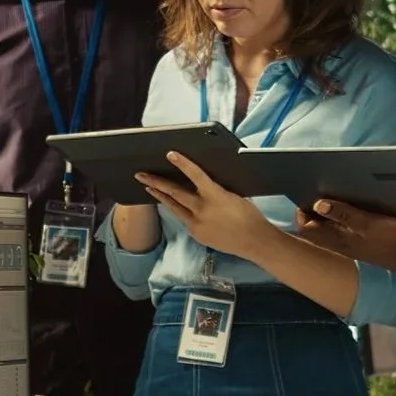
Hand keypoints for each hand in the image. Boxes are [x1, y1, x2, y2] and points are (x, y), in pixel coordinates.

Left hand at [136, 153, 272, 260]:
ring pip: (174, 207)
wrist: (254, 241)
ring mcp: (197, 224)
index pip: (195, 175)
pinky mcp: (196, 234)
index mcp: (214, 196)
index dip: (182, 163)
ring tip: (149, 188)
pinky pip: (184, 219)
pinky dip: (180, 211)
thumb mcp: (234, 195)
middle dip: (156, 183)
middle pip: (174, 193)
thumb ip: (216, 189)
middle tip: (141, 175)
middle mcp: (202, 210)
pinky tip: (174, 207)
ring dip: (161, 196)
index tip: (170, 154)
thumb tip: (204, 183)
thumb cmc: (249, 215)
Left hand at [296, 201, 395, 278]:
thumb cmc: (392, 239)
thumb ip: (343, 213)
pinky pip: (339, 230)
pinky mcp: (359, 242)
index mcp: (337, 239)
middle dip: (311, 210)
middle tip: (318, 191)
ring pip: (326, 229)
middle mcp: (338, 243)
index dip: (302, 211)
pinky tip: (347, 206)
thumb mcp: (367, 222)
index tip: (307, 194)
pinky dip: (337, 218)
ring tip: (331, 195)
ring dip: (324, 214)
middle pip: (313, 228)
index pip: (305, 228)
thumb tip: (317, 204)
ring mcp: (348, 243)